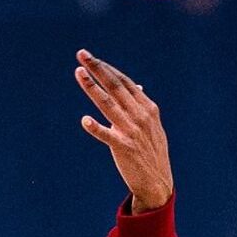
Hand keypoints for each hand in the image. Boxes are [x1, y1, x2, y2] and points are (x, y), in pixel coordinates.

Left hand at [75, 49, 173, 211]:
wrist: (158, 183)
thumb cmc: (152, 152)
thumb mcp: (152, 125)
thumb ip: (141, 105)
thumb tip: (137, 86)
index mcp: (147, 108)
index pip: (123, 82)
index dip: (106, 68)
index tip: (90, 57)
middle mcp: (140, 115)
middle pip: (115, 86)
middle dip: (97, 68)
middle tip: (82, 54)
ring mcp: (132, 131)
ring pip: (108, 104)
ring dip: (92, 87)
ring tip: (79, 73)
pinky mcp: (124, 148)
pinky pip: (107, 136)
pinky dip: (96, 128)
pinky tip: (85, 120)